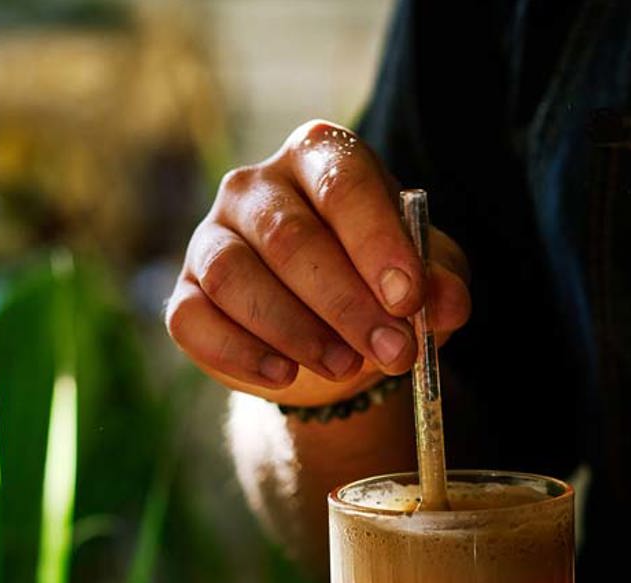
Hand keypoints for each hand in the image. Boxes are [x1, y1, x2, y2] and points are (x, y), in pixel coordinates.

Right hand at [166, 120, 470, 405]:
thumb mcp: (423, 278)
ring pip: (232, 277)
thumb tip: (446, 303)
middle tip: (391, 351)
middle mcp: (256, 187)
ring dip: (293, 330)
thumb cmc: (378, 281)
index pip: (341, 185)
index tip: (408, 299)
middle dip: (345, 302)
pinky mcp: (185, 292)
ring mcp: (211, 236)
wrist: (330, 330)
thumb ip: (439, 283)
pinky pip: (192, 319)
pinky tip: (283, 376)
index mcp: (319, 157)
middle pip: (289, 238)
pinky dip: (239, 352)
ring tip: (343, 367)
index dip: (376, 242)